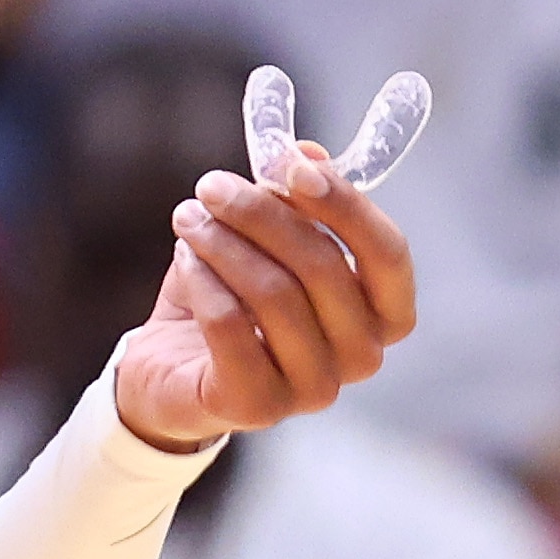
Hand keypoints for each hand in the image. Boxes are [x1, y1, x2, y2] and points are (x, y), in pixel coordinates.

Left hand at [110, 69, 426, 449]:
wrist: (171, 372)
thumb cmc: (234, 298)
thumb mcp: (264, 240)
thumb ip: (294, 198)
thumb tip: (304, 151)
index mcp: (384, 314)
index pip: (388, 253)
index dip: (345, 204)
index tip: (292, 164)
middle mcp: (362, 357)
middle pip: (323, 267)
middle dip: (262, 214)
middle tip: (212, 184)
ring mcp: (314, 389)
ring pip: (274, 294)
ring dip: (224, 243)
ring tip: (188, 218)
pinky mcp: (257, 406)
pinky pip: (229, 326)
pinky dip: (203, 280)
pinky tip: (184, 258)